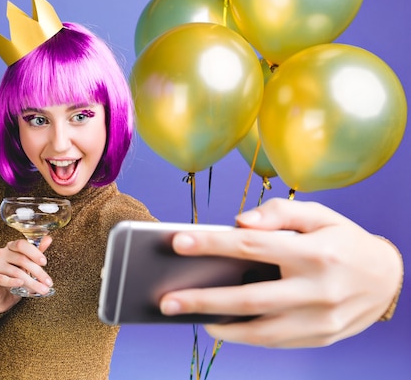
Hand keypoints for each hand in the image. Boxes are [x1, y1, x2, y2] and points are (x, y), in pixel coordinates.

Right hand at [0, 235, 53, 312]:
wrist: (3, 297)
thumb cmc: (16, 279)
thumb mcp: (29, 266)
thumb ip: (37, 253)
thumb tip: (48, 238)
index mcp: (11, 247)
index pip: (22, 244)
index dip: (34, 252)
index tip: (44, 262)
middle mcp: (1, 253)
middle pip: (21, 259)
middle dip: (38, 272)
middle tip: (48, 283)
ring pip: (15, 271)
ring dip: (31, 282)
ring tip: (41, 290)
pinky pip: (0, 278)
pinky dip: (11, 281)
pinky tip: (20, 283)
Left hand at [159, 198, 402, 347]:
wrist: (388, 279)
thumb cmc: (345, 241)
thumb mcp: (320, 214)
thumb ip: (279, 213)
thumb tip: (238, 223)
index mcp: (315, 252)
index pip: (252, 246)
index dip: (211, 244)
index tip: (177, 242)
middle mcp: (317, 290)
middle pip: (248, 297)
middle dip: (202, 300)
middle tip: (166, 300)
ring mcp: (320, 320)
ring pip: (259, 330)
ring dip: (218, 324)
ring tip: (186, 315)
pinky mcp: (320, 338)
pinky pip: (274, 341)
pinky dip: (243, 336)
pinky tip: (220, 324)